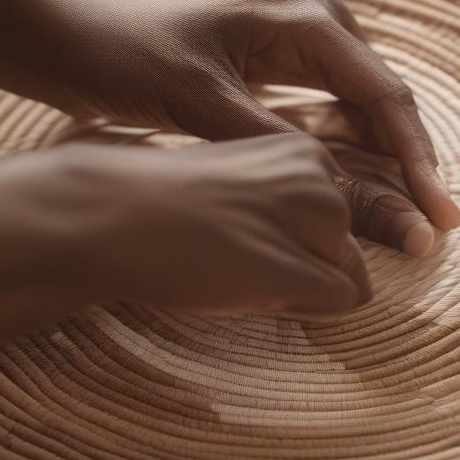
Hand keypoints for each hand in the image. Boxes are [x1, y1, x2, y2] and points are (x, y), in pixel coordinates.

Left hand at [48, 0, 459, 255]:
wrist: (72, 35)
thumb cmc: (129, 57)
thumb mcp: (202, 105)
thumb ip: (272, 145)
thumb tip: (335, 192)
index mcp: (306, 19)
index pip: (384, 97)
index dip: (418, 160)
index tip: (440, 216)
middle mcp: (312, 20)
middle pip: (380, 102)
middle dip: (407, 163)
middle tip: (431, 229)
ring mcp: (292, 39)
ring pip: (355, 108)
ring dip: (379, 159)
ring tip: (404, 219)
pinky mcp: (270, 62)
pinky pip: (323, 107)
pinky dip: (341, 147)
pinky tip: (353, 188)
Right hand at [60, 134, 370, 315]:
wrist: (109, 215)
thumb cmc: (164, 204)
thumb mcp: (241, 183)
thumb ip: (290, 203)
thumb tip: (341, 262)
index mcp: (305, 151)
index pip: (341, 215)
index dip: (295, 241)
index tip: (242, 231)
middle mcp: (320, 177)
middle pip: (350, 249)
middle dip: (305, 267)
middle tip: (237, 255)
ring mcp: (311, 220)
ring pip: (349, 277)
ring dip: (300, 288)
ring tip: (238, 269)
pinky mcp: (295, 264)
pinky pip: (342, 302)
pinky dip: (301, 308)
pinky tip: (248, 289)